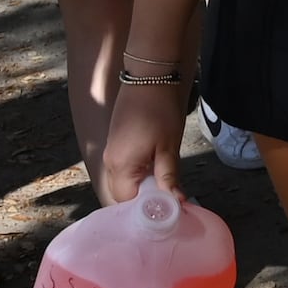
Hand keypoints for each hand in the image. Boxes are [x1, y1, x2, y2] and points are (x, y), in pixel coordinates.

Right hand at [103, 83, 186, 204]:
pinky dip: (138, 175)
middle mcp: (110, 162)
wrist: (150, 77)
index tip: (167, 210)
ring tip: (164, 186)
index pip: (126, 203)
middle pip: (121, 195)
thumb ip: (169, 177)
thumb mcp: (169, 147)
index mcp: (120, 166)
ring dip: (141, 187)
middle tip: (167, 200)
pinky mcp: (116, 143)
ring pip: (123, 182)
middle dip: (142, 201)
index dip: (146, 209)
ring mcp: (111, 151)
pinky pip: (123, 169)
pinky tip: (156, 170)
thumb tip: (177, 203)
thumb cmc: (160, 110)